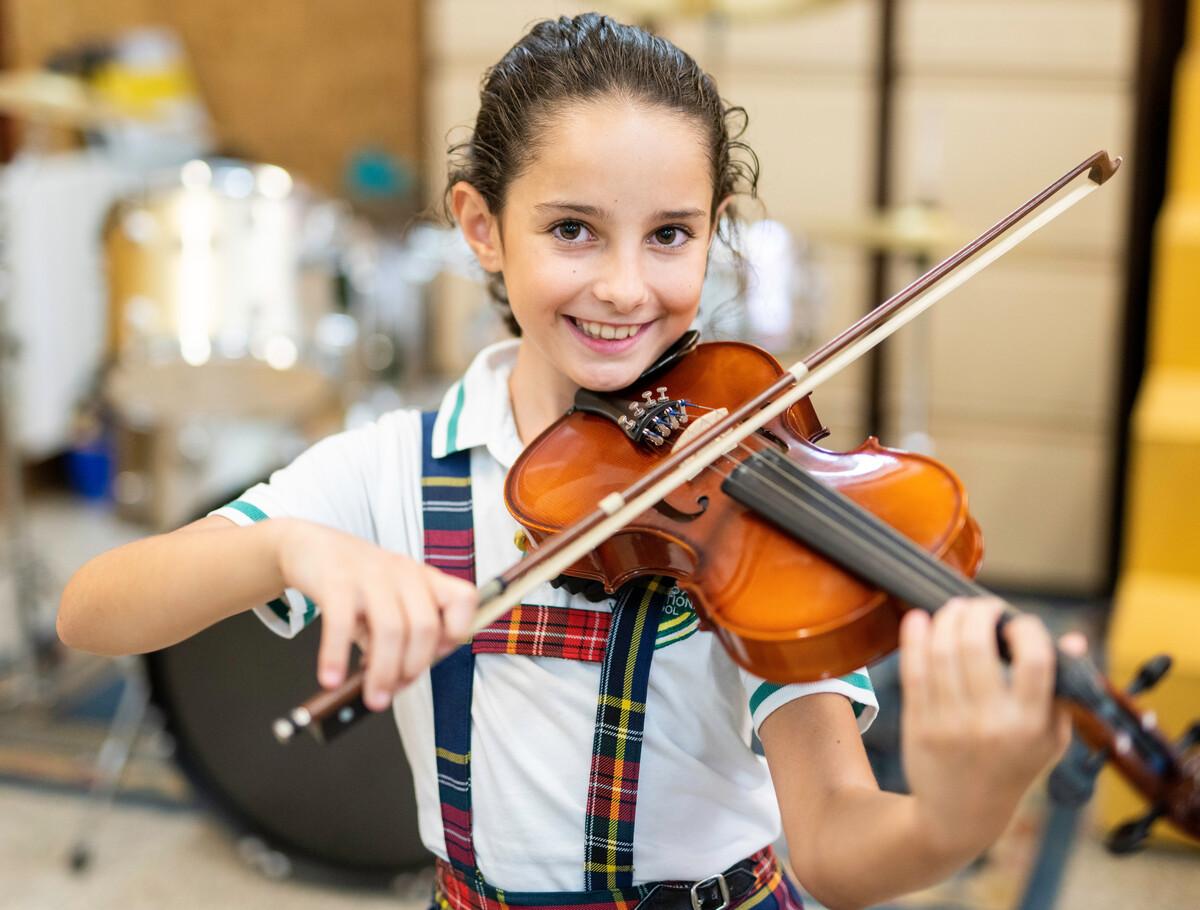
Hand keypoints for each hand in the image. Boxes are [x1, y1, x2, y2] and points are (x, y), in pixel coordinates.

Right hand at [273, 519, 476, 710]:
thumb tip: (397, 683)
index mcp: (425, 579)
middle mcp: (405, 573)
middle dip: (413, 668)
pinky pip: (341, 624)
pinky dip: (337, 657)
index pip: (464, 599)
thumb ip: (402, 637)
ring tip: (372, 697)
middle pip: (425, 627)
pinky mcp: (337, 581)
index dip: (457, 633)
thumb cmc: (359, 583)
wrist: (313, 547)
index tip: (435, 657)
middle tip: (394, 691)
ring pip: (390, 630)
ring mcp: (372, 575)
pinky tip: (332, 679)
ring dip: (383, 673)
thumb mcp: (391, 602)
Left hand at [898, 597, 1085, 857]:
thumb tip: (1075, 639)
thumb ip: (1063, 690)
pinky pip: (913, 669)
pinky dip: (914, 637)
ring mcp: (950, 722)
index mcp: (1030, 723)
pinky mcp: (919, 723)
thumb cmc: (1013, 766)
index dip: (1026, 628)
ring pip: (941, 651)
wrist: (961, 815)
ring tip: (955, 611)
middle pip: (975, 644)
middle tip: (981, 607)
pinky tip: (919, 619)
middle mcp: (989, 722)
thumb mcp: (1051, 737)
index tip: (1019, 623)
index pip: (1034, 659)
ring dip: (946, 618)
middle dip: (977, 612)